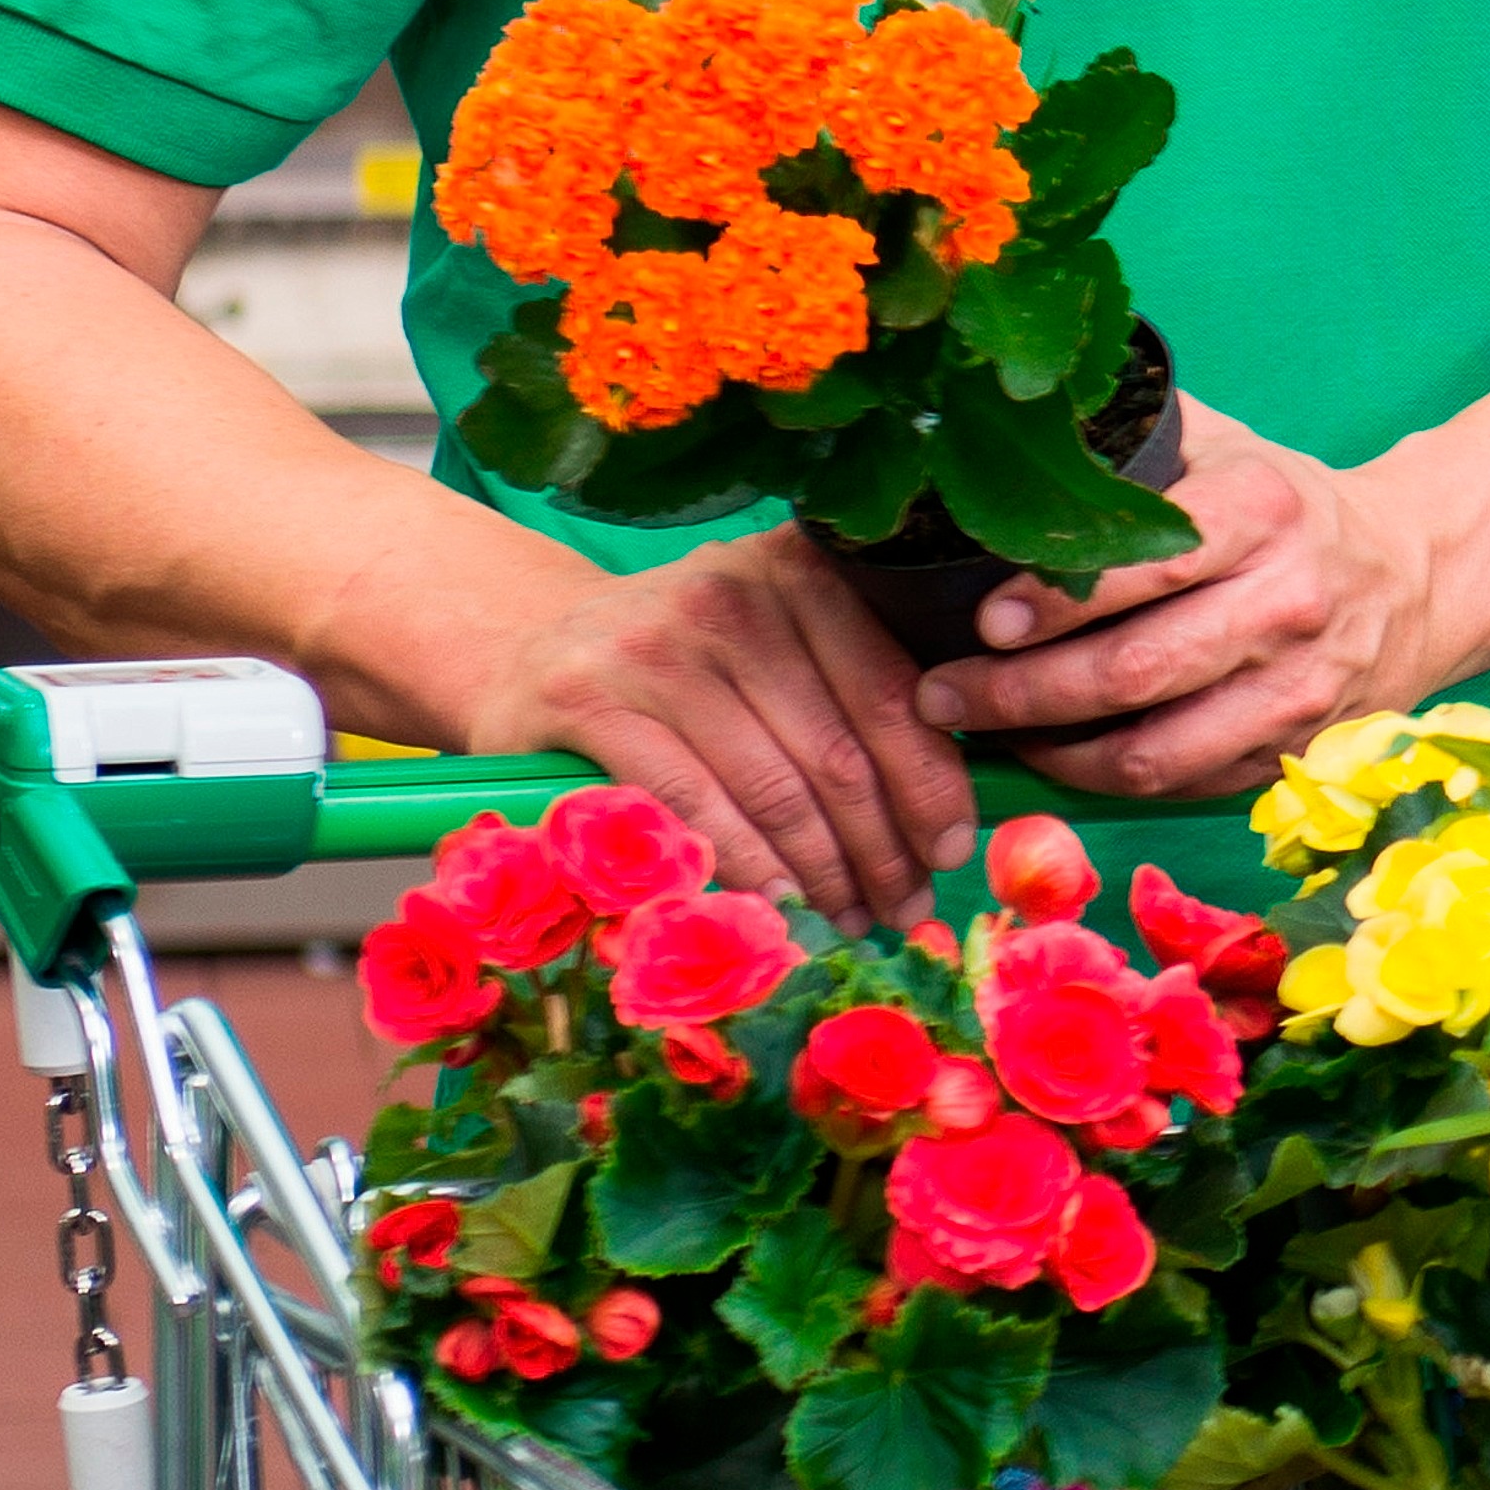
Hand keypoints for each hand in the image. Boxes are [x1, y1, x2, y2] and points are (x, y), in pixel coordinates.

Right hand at [476, 531, 979, 930]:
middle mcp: (730, 593)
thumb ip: (859, 700)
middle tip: (904, 908)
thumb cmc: (693, 669)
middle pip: (839, 753)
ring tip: (850, 918)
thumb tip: (952, 818)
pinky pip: (692, 804)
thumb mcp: (780, 653)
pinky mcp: (587, 699)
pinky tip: (776, 902)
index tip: (953, 852)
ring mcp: (653, 644)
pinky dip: (743, 864)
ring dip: (822, 873)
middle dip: (883, 849)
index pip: (894, 694)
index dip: (933, 787)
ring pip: (774, 789)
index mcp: (800, 571)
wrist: (536, 652)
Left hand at [910, 401, 1487, 798]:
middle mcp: (1289, 601)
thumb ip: (1133, 445)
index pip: (1147, 563)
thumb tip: (998, 436)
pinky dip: (1110, 783)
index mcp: (1263, 510)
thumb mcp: (1228, 449)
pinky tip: (1059, 757)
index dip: (1057, 600)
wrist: (1420, 577)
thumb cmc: (1288, 509)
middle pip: (1136, 669)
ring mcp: (1300, 687)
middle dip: (1022, 692)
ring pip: (1157, 750)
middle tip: (943, 693)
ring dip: (1056, 756)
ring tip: (990, 736)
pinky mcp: (1300, 748)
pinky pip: (1186, 785)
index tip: (984, 618)